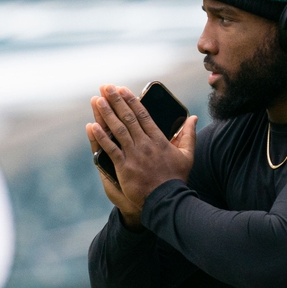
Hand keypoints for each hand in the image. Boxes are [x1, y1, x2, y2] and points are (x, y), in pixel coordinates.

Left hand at [86, 84, 196, 209]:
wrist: (167, 200)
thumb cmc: (177, 179)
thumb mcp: (187, 155)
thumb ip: (189, 134)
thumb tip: (193, 117)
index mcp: (159, 140)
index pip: (143, 115)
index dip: (131, 101)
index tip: (122, 89)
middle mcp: (145, 144)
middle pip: (128, 118)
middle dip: (116, 101)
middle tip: (106, 87)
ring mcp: (134, 155)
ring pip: (118, 130)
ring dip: (106, 114)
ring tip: (97, 100)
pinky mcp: (125, 167)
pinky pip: (111, 149)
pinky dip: (101, 137)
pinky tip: (92, 126)